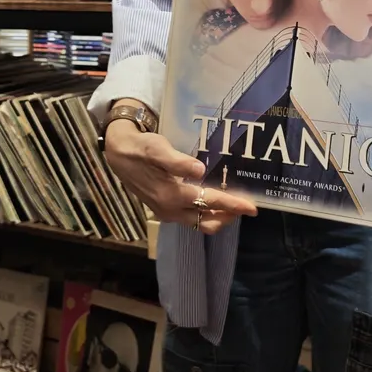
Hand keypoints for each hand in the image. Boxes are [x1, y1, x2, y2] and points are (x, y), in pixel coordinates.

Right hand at [104, 119, 256, 234]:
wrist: (119, 153)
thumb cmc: (141, 148)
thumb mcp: (158, 149)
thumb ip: (177, 162)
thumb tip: (199, 170)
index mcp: (172, 196)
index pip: (209, 202)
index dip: (233, 205)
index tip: (252, 208)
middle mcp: (170, 210)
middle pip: (208, 221)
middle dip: (228, 215)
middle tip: (245, 205)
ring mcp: (166, 213)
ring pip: (199, 223)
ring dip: (217, 216)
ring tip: (232, 203)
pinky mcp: (164, 210)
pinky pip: (190, 218)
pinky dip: (205, 213)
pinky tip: (211, 199)